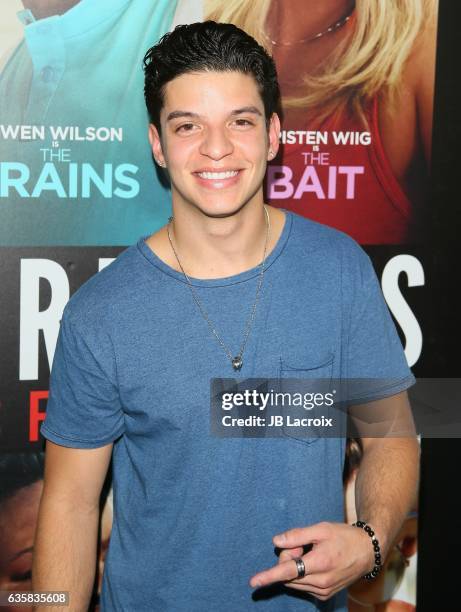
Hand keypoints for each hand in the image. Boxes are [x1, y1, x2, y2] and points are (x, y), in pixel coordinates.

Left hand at [249, 522, 375, 601]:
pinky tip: (315, 562)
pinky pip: (302, 586)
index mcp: (319, 563)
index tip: (253, 582)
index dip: (269, 576)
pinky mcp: (325, 595)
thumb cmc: (343, 537)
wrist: (367, 552)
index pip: (288, 571)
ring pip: (294, 581)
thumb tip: (276, 542)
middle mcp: (321, 582)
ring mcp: (323, 591)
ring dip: (295, 567)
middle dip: (289, 558)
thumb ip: (297, 535)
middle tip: (303, 545)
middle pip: (288, 574)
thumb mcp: (321, 529)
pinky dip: (302, 573)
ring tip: (312, 553)